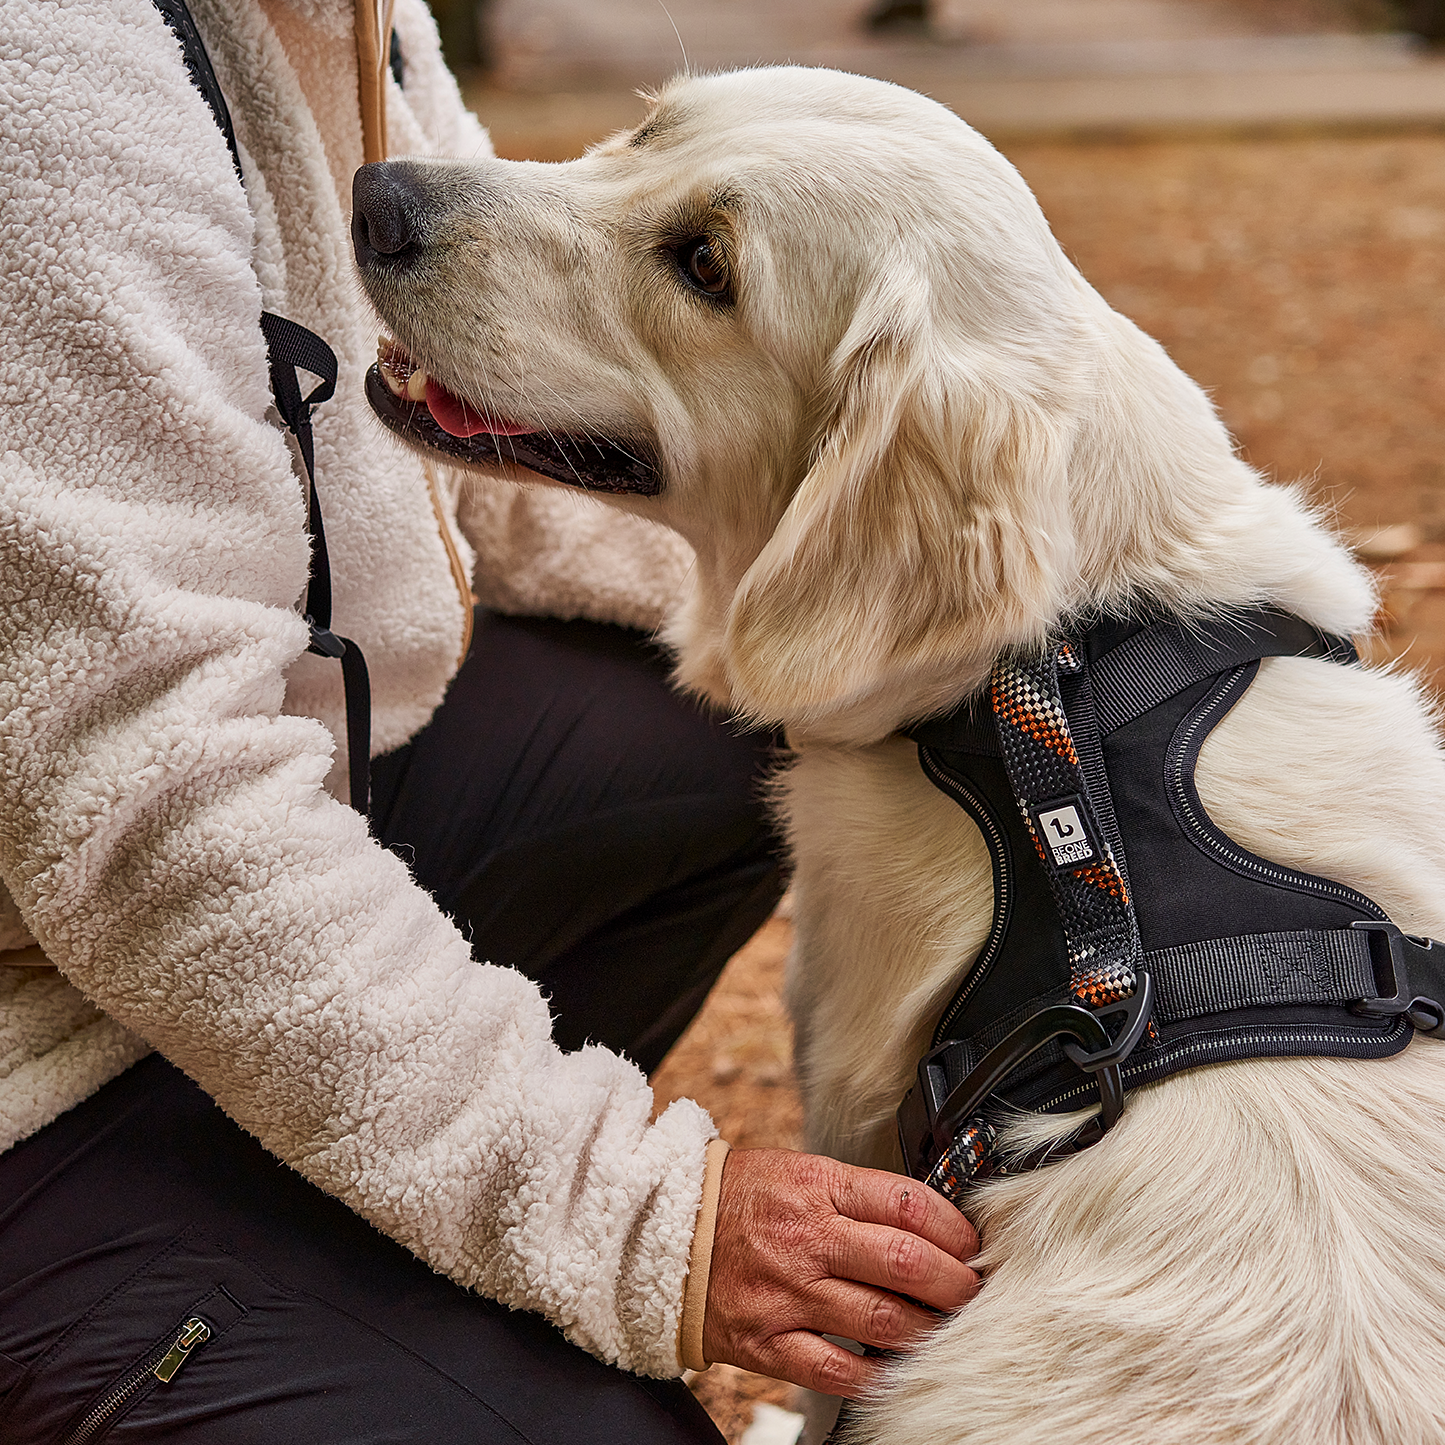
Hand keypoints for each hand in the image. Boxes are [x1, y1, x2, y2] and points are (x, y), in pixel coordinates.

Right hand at [701, 1148, 979, 1396]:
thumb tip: (928, 1224)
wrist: (664, 1231)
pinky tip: (897, 1368)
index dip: (954, 1228)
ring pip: (882, 1321)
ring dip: (929, 1330)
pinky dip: (876, 1376)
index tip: (973, 1245)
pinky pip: (836, 1370)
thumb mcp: (801, 1171)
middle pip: (904, 1262)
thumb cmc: (742, 1198)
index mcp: (819, 1187)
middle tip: (973, 1290)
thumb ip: (860, 1197)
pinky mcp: (768, 1341)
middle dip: (955, 1282)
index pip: (907, 1204)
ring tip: (946, 1328)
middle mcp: (807, 1239)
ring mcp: (788, 1293)